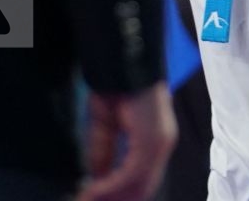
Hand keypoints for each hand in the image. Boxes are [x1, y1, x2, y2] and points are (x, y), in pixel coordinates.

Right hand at [78, 84, 176, 200]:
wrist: (123, 61)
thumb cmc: (117, 86)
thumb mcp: (106, 124)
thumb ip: (103, 151)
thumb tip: (97, 177)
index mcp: (155, 141)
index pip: (142, 180)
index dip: (118, 195)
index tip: (91, 199)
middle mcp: (162, 144)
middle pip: (142, 187)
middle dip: (114, 199)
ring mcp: (159, 142)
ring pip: (138, 184)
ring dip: (110, 196)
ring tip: (86, 200)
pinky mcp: (152, 139)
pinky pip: (132, 173)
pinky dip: (111, 185)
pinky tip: (92, 191)